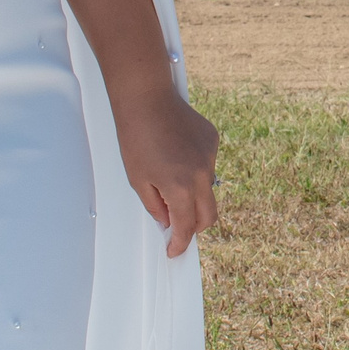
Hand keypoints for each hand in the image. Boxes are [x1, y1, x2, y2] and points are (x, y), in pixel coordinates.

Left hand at [116, 89, 219, 257]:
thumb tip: (168, 221)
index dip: (179, 243)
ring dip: (194, 194)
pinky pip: (207, 164)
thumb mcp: (138, 180)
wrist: (146, 99)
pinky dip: (195, 169)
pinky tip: (177, 155)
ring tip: (169, 177)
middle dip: (195, 227)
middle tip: (178, 227)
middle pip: (208, 215)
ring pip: (208, 188)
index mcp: (180, 188)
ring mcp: (210, 156)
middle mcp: (201, 175)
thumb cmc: (136, 137)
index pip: (186, 227)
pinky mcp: (212, 140)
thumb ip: (156, 206)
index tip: (174, 250)